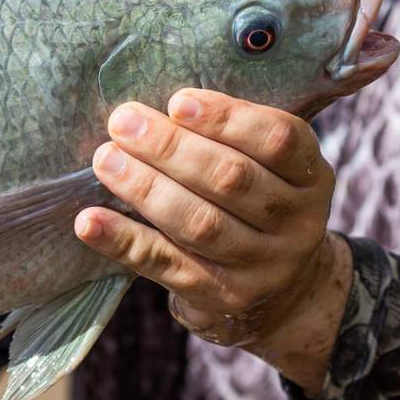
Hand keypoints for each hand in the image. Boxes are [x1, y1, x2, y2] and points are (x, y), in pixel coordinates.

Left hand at [74, 89, 352, 395]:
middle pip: (231, 180)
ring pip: (199, 223)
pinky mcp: (220, 297)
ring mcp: (261, 266)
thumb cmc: (259, 205)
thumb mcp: (271, 168)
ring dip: (145, 188)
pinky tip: (89, 221)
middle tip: (123, 122)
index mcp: (310, 177)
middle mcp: (295, 223)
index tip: (177, 102)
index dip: (227, 119)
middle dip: (171, 147)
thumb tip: (156, 106)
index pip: (277, 140)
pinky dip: (123, 241)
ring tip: (106, 160)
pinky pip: (166, 265)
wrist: (284, 294)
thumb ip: (233, 137)